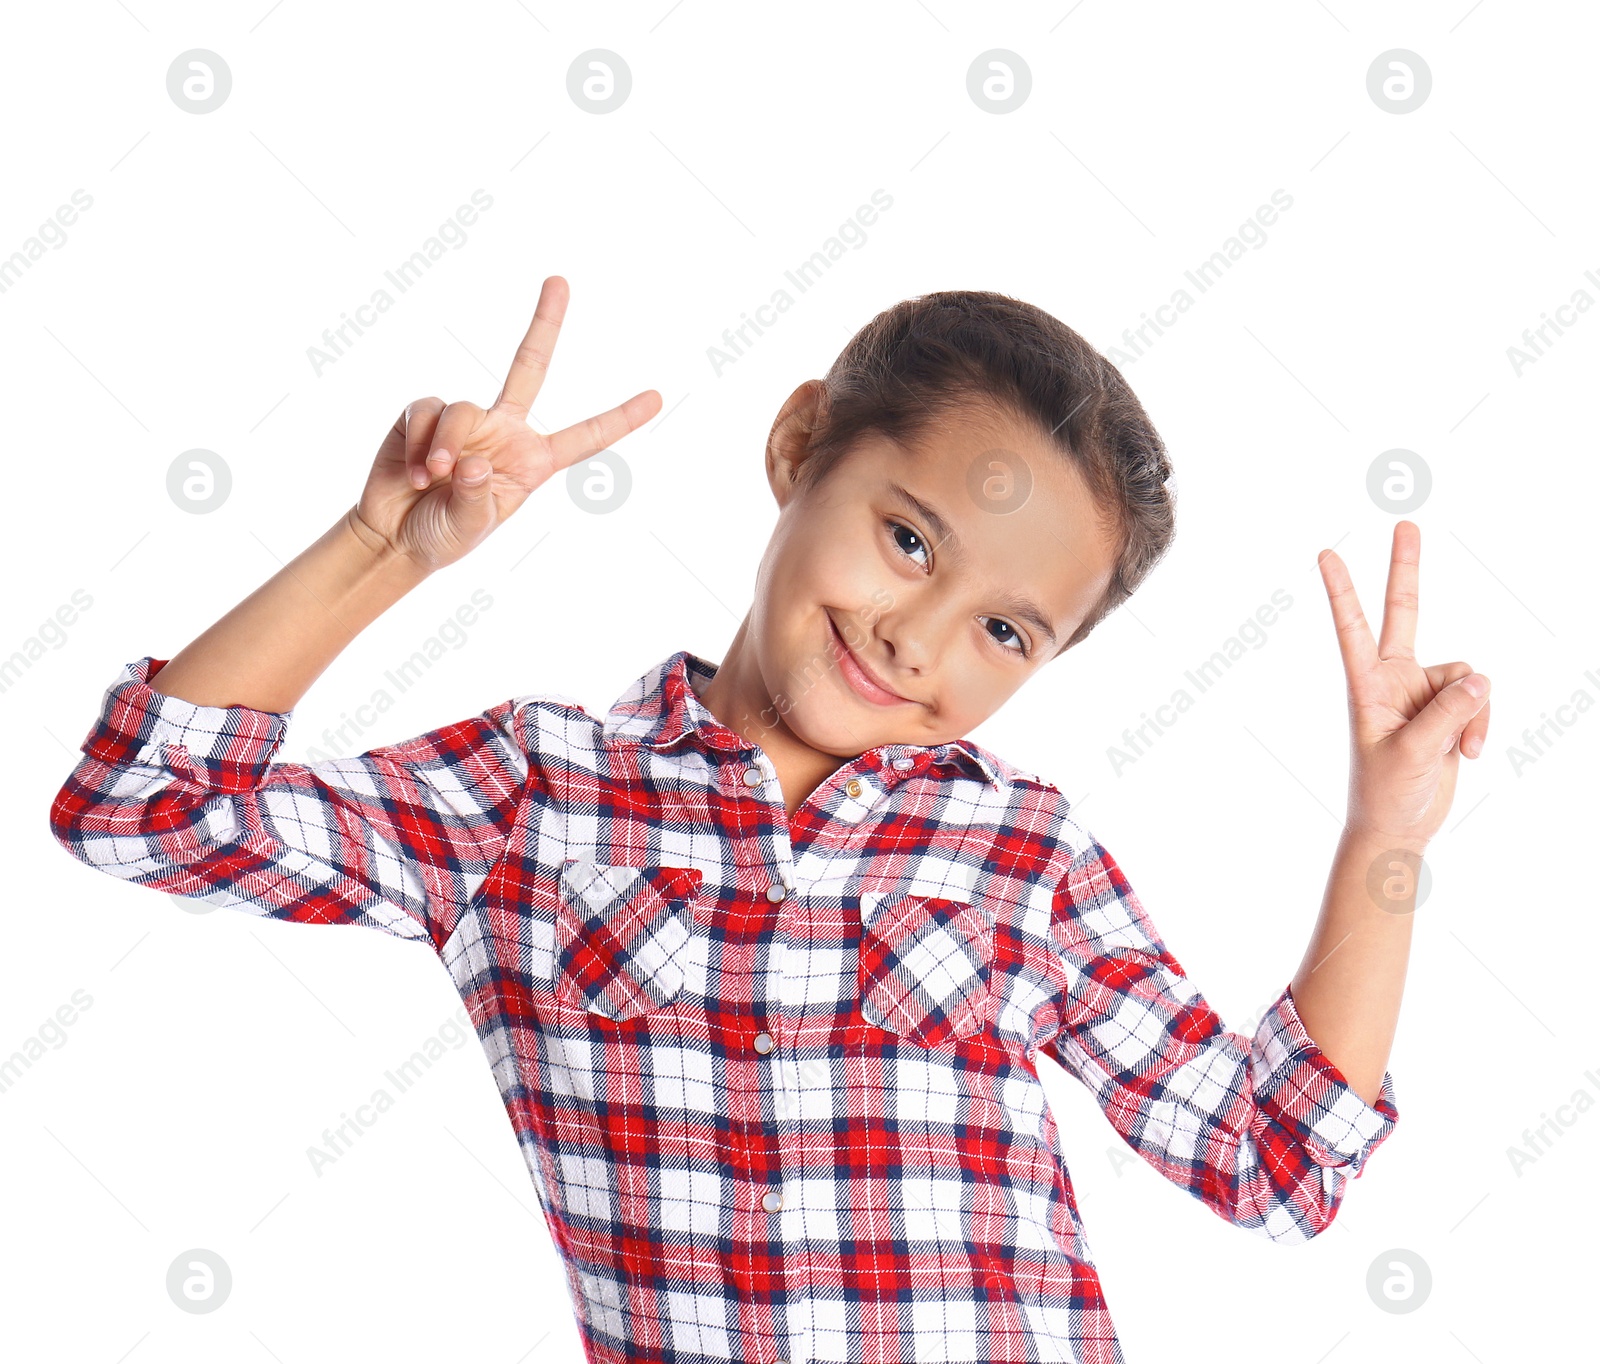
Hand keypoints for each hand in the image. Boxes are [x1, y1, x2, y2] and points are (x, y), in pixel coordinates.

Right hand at [350, 276, 660, 571]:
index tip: (657, 398)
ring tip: (432, 478)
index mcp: (531, 461)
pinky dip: (419, 442)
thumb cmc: (442, 535)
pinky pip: (425, 411)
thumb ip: (475, 497)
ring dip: (446, 444)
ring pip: (463, 408)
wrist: (394, 536)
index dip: (620, 419)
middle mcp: (503, 432)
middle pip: (530, 366)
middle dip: (545, 322)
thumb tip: (471, 461)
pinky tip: (414, 472)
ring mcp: (465, 420)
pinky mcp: (422, 415)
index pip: (584, 436)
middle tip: (559, 280)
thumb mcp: (469, 528)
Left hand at [1317, 520, 1490, 848]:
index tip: (1324, 554)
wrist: (1399, 825)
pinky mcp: (1448, 708)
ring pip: (1465, 676)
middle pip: (1404, 613)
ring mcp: (1422, 691)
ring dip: (1470, 713)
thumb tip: (1480, 677)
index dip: (1342, 591)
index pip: (1352, 628)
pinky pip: (1479, 698)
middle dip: (1406, 570)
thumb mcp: (1413, 753)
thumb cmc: (1386, 791)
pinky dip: (1480, 724)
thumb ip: (1447, 713)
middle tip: (1405, 523)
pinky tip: (1467, 753)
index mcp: (1366, 685)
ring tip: (1455, 748)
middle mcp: (1393, 678)